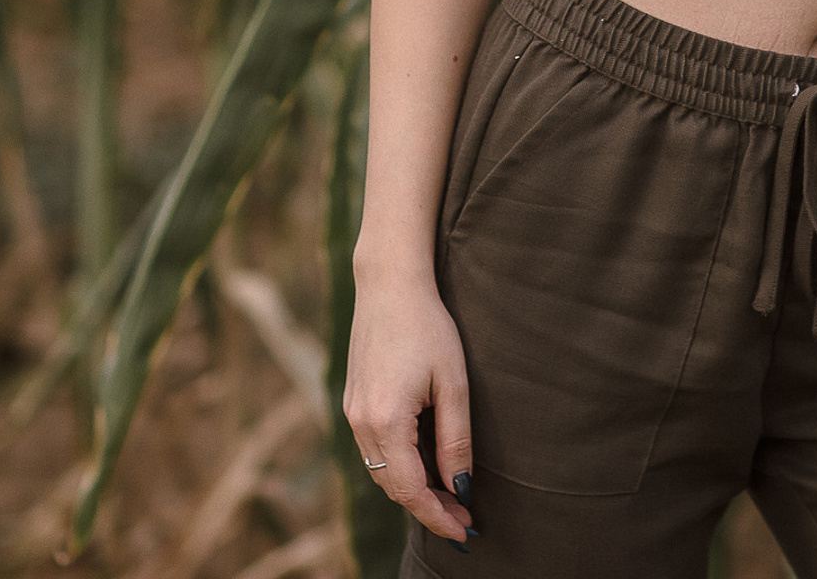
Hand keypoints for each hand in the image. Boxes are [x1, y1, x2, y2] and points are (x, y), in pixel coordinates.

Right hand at [343, 274, 477, 546]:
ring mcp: (352, 412)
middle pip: (393, 486)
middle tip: (463, 517)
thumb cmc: (428, 326)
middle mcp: (360, 423)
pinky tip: (423, 463)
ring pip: (381, 470)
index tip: (465, 531)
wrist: (389, 284)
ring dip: (412, 488)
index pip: (411, 489)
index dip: (438, 516)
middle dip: (428, 507)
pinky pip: (374, 449)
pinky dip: (398, 465)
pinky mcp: (353, 401)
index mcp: (385, 421)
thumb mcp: (453, 382)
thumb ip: (456, 439)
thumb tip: (461, 487)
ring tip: (448, 496)